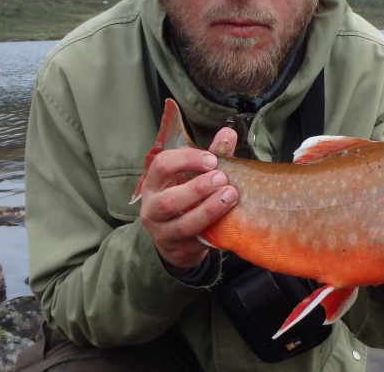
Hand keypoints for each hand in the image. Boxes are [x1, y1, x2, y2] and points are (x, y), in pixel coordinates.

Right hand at [139, 127, 238, 274]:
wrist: (176, 240)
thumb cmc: (185, 199)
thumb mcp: (191, 176)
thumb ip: (210, 156)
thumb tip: (228, 133)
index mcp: (154, 183)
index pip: (162, 166)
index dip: (186, 160)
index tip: (211, 159)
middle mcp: (153, 208)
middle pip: (168, 200)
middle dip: (197, 188)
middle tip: (221, 179)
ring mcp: (164, 232)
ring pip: (183, 224)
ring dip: (209, 210)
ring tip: (230, 196)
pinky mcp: (181, 249)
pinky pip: (198, 241)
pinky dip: (215, 229)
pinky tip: (231, 220)